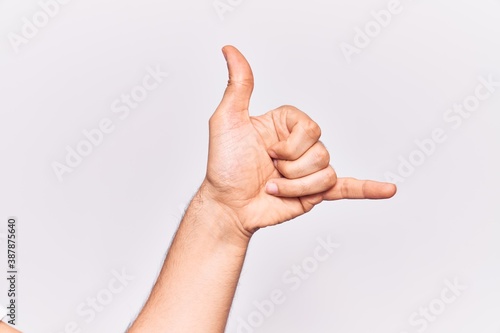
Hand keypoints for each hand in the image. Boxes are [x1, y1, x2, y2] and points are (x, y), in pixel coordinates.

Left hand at [202, 45, 395, 235]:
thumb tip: (231, 51)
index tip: (265, 149)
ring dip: (297, 186)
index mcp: (286, 126)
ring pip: (326, 172)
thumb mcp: (227, 120)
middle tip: (269, 170)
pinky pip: (346, 187)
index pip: (309, 127)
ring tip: (276, 188)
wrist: (227, 206)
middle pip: (320, 150)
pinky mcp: (314, 193)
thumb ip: (239, 86)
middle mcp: (300, 146)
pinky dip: (369, 189)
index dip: (289, 144)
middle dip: (291, 166)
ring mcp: (308, 170)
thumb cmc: (224, 166)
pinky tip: (388, 189)